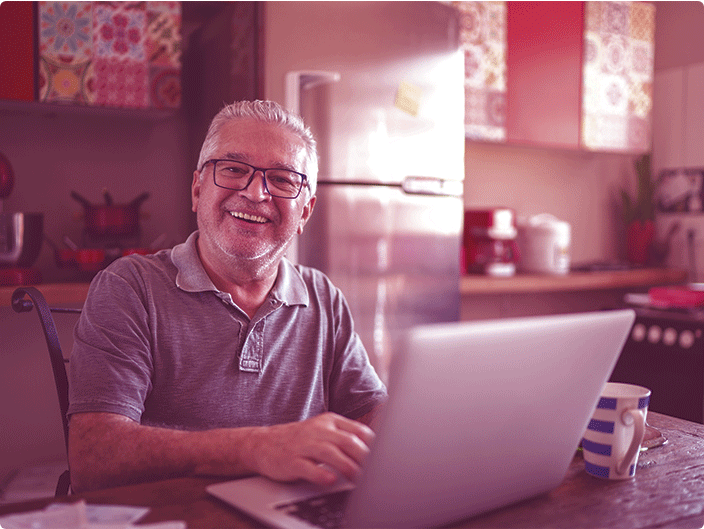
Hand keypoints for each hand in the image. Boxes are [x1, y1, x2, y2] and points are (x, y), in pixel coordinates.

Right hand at [245, 412, 374, 485]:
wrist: (262, 443)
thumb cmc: (300, 441)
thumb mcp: (323, 432)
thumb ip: (345, 438)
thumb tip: (376, 452)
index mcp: (329, 422)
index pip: (357, 430)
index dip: (373, 445)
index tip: (385, 458)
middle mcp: (318, 430)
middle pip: (347, 441)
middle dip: (364, 457)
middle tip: (377, 472)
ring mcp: (303, 445)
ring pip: (330, 453)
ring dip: (347, 466)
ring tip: (359, 479)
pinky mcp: (290, 460)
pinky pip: (307, 467)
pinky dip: (320, 474)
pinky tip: (331, 480)